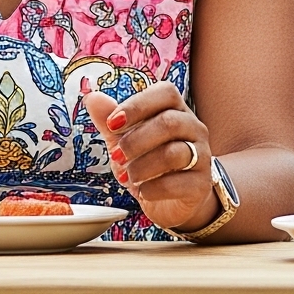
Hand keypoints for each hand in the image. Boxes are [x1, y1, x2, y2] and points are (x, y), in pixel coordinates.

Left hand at [83, 84, 220, 234]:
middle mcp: (194, 128)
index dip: (137, 105)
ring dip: (142, 166)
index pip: (165, 92)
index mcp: (176, 110)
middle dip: (136, 140)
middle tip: (116, 157)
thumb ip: (110, 120)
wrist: (170, 201)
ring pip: (174, 153)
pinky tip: (142, 192)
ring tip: (127, 177)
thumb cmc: (148, 163)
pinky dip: (153, 189)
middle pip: (170, 122)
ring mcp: (201, 156)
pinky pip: (178, 183)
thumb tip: (92, 98)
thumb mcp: (124, 140)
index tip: (112, 124)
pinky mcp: (201, 184)